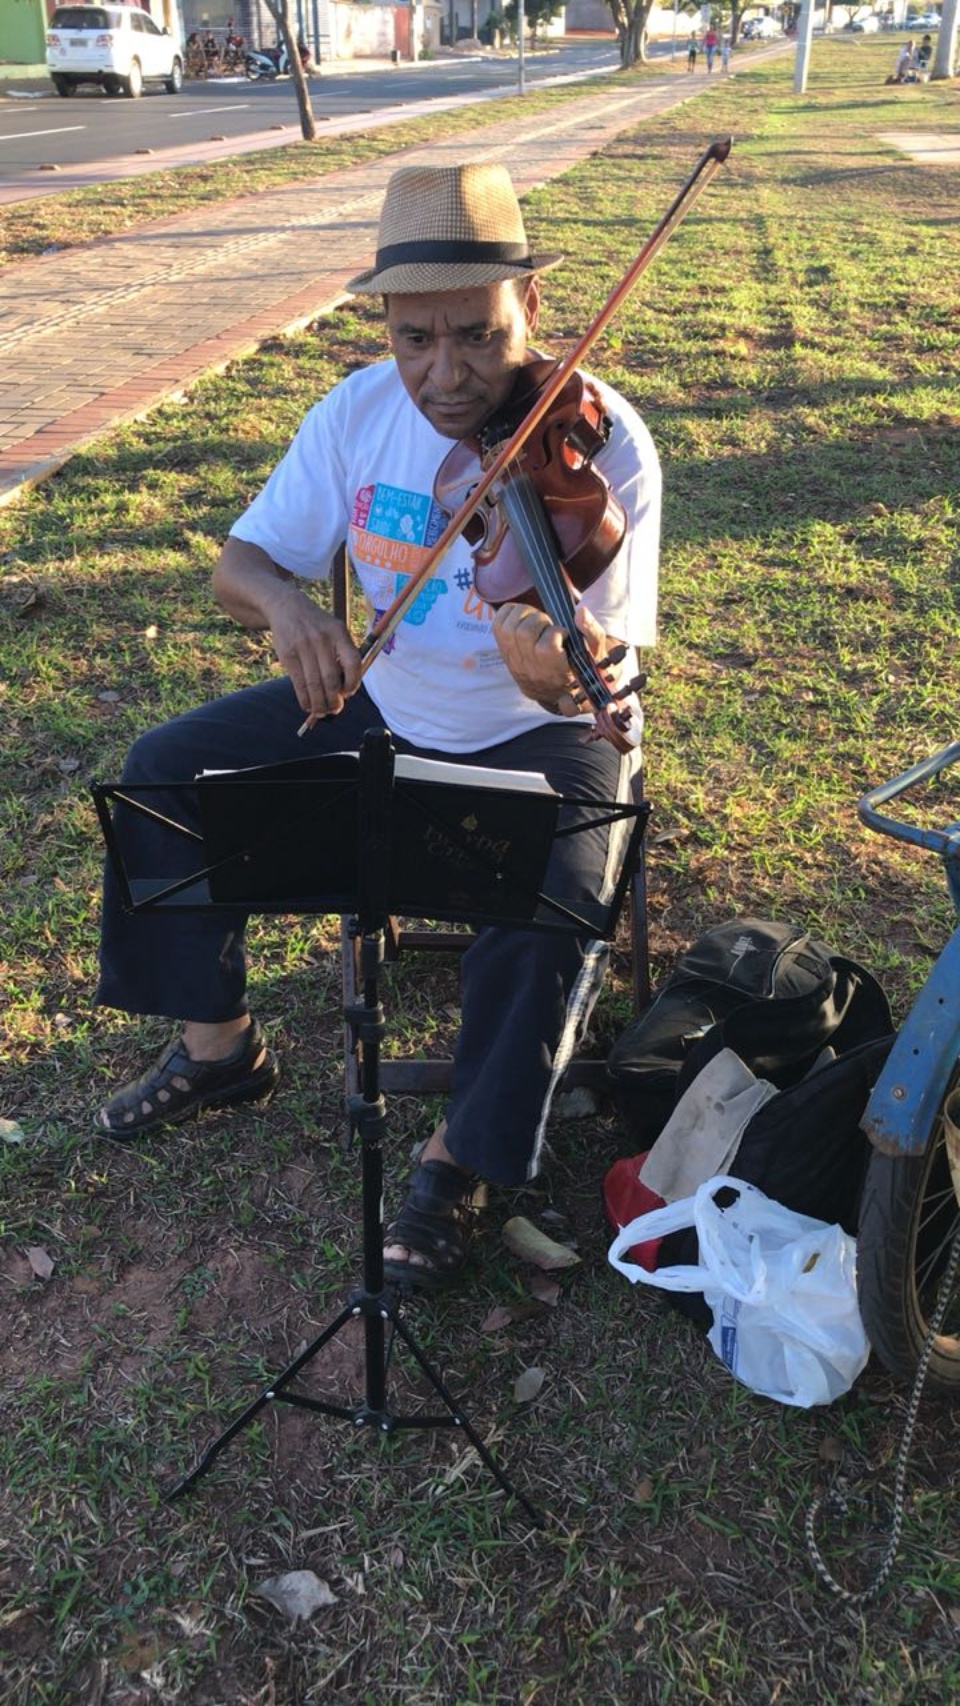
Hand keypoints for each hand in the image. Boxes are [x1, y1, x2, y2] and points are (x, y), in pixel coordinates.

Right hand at [269, 591, 360, 721]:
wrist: (287, 608)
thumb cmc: (317, 626)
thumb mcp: (334, 631)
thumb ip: (343, 655)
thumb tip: (345, 692)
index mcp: (339, 633)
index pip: (352, 662)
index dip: (353, 682)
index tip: (349, 693)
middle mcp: (322, 639)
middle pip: (331, 679)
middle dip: (334, 700)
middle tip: (335, 709)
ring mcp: (303, 647)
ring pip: (314, 684)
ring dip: (319, 704)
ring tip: (322, 712)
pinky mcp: (287, 655)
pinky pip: (298, 683)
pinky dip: (304, 699)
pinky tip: (308, 706)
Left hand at [492, 600, 611, 715]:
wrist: (557, 691)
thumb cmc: (579, 667)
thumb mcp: (596, 653)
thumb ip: (592, 632)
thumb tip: (580, 612)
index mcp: (556, 672)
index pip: (546, 648)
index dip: (555, 633)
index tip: (564, 633)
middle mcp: (531, 669)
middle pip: (524, 633)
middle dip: (539, 620)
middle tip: (549, 625)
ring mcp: (515, 662)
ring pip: (509, 628)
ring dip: (524, 616)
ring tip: (537, 621)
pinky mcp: (504, 653)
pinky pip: (498, 624)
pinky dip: (510, 613)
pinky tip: (524, 618)